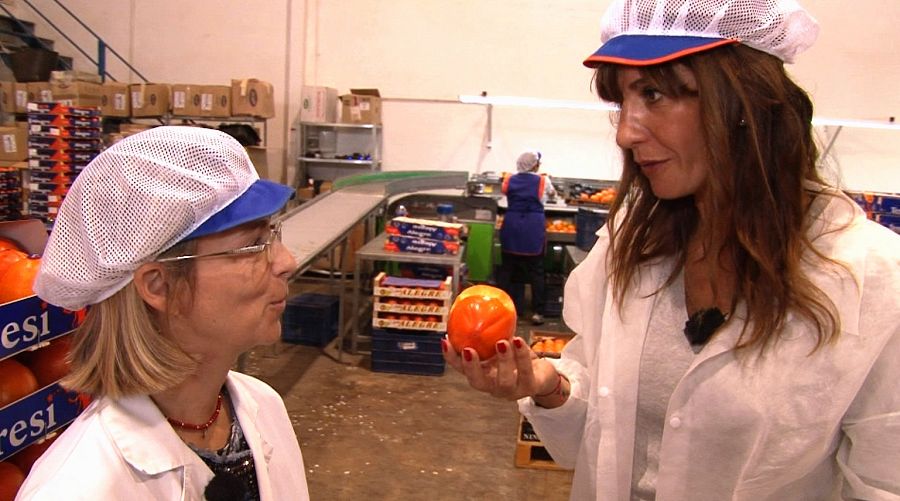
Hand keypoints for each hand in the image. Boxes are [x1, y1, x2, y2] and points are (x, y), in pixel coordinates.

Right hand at [442, 336, 558, 400]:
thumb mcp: (502, 344)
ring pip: (503, 381)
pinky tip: (519, 341)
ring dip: (502, 360)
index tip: (445, 340)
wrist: (543, 374)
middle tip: (469, 350)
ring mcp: (511, 391)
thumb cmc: (518, 358)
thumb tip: (477, 305)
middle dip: (471, 367)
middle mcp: (493, 387)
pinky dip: (521, 356)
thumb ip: (490, 333)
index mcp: (483, 374)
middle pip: (477, 382)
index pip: (462, 369)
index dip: (451, 357)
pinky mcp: (529, 388)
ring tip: (502, 342)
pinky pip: (525, 372)